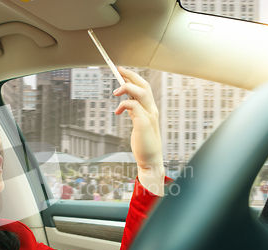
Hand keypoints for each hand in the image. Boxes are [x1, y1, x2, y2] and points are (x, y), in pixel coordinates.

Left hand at [113, 67, 164, 195]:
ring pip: (140, 92)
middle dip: (131, 75)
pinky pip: (133, 105)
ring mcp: (150, 115)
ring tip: (115, 92)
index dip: (134, 78)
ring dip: (126, 87)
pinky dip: (123, 104)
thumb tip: (126, 103)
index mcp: (151, 109)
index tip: (122, 72)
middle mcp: (152, 109)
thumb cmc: (144, 144)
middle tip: (118, 70)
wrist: (150, 161)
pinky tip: (117, 112)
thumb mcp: (138, 124)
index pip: (144, 88)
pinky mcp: (144, 122)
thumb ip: (134, 112)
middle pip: (144, 85)